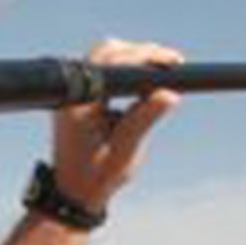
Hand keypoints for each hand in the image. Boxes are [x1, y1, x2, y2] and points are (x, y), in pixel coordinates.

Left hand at [49, 37, 182, 215]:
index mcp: (82, 100)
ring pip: (104, 60)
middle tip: (171, 63)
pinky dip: (123, 73)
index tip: (173, 61)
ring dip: (132, 61)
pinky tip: (142, 86)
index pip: (116, 60)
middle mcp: (73, 91)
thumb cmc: (98, 176)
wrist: (72, 193)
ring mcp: (73, 94)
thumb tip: (170, 93)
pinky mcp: (77, 100)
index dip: (147, 54)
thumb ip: (145, 118)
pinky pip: (101, 74)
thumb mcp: (126, 149)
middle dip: (141, 53)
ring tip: (161, 72)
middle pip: (108, 51)